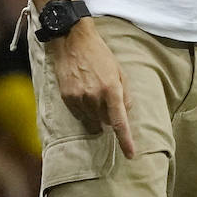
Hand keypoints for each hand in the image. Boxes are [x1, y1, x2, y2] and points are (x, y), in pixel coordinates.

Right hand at [50, 21, 135, 158]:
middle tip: (107, 99)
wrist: (73, 41)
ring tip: (95, 93)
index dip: (125, 140)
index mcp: (111, 89)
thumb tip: (126, 113)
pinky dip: (84, 110)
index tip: (130, 154)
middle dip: (109, 117)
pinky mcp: (66, 98)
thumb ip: (125, 94)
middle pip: (105, 122)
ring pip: (92, 120)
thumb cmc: (100, 55)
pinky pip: (79, 114)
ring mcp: (79, 98)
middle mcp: (95, 97)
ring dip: (97, 114)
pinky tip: (84, 94)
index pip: (119, 122)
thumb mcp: (119, 71)